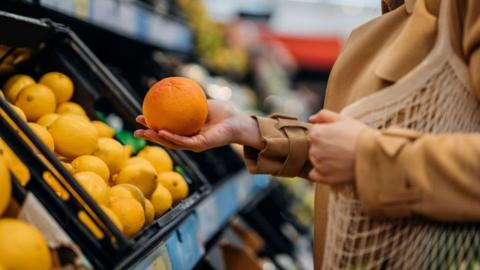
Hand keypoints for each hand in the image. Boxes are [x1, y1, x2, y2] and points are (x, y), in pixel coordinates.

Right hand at [134, 100, 264, 151]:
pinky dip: (171, 137)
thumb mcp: (202, 102)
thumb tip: (173, 86)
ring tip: (143, 132)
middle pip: (165, 139)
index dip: (152, 125)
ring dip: (156, 138)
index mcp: (187, 131)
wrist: (238, 121)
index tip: (140, 117)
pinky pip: (183, 141)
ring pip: (170, 143)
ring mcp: (194, 144)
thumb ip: (189, 98)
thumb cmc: (223, 112)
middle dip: (149, 135)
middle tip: (135, 129)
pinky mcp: (200, 146)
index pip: (166, 129)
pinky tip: (161, 132)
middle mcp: (189, 140)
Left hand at [307, 110, 367, 184]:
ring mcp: (319, 165)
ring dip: (323, 160)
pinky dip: (321, 173)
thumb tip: (311, 119)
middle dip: (324, 147)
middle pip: (314, 148)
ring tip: (340, 158)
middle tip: (340, 148)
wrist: (374, 154)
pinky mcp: (325, 178)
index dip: (326, 134)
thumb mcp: (343, 119)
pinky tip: (332, 169)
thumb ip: (324, 116)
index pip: (314, 133)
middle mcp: (314, 150)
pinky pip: (315, 175)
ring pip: (315, 161)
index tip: (337, 137)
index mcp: (316, 134)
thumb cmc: (360, 135)